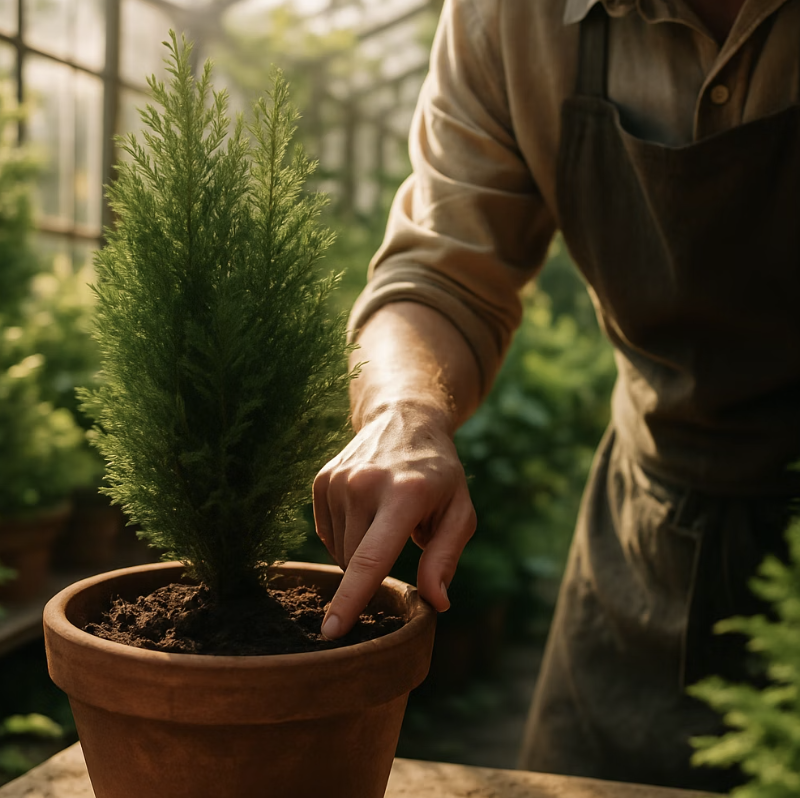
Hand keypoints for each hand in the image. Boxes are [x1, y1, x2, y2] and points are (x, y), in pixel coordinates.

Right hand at [313, 401, 476, 638]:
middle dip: (376, 568)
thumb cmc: (439, 474)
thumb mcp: (459, 512)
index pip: (371, 559)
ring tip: (386, 517)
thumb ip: (445, 558)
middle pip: (354, 562)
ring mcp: (338, 480)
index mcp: (404, 495)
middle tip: (402, 534)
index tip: (331, 632)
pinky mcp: (322, 480)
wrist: (406, 419)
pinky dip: (346, 535)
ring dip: (361, 551)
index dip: (351, 600)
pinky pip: (326, 533)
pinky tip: (366, 511)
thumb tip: (436, 603)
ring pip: (339, 551)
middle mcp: (365, 485)